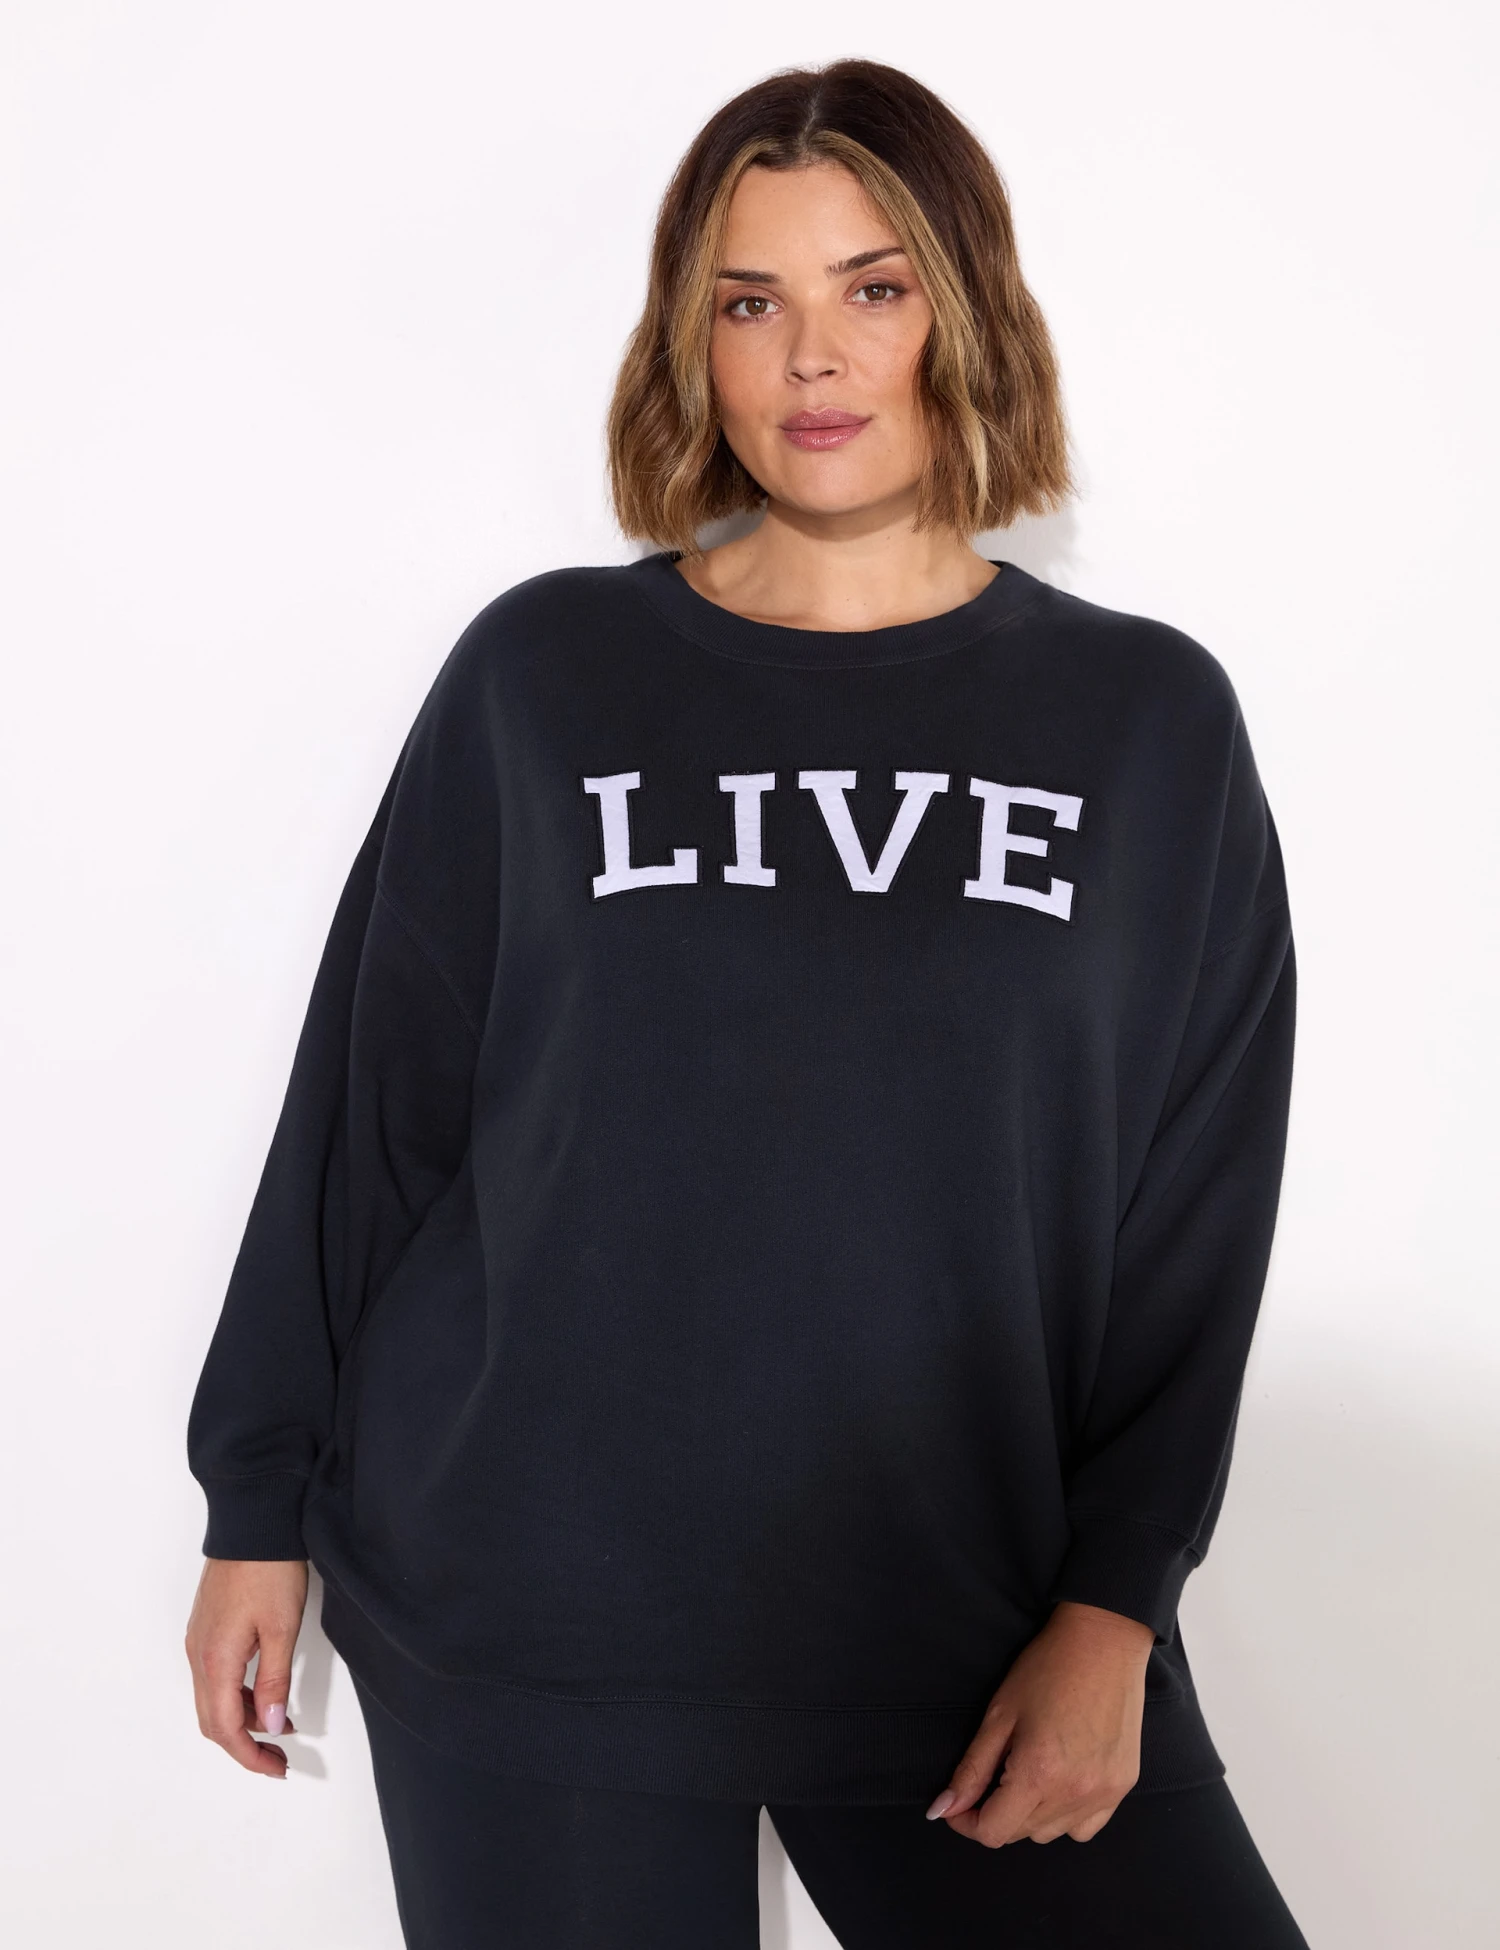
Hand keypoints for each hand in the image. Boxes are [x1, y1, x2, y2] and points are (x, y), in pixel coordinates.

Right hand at [185, 1557, 308, 1777]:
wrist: (253, 1522)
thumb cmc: (269, 1569)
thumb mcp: (282, 1628)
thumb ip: (275, 1680)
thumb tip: (273, 1725)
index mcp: (215, 1660)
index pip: (227, 1728)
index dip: (251, 1757)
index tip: (277, 1769)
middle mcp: (199, 1655)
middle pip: (213, 1721)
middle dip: (245, 1746)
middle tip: (279, 1758)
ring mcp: (199, 1641)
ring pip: (214, 1700)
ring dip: (243, 1720)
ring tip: (281, 1723)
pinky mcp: (206, 1628)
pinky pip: (215, 1677)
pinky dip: (238, 1695)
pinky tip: (265, 1692)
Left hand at [926, 1600, 1153, 1845]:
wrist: (1104, 1641)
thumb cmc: (1047, 1668)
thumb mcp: (999, 1715)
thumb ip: (971, 1769)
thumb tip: (942, 1810)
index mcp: (1038, 1774)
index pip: (993, 1832)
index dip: (966, 1822)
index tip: (958, 1804)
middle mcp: (1074, 1794)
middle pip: (1020, 1835)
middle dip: (996, 1814)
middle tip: (993, 1775)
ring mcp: (1104, 1795)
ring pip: (1052, 1834)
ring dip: (1030, 1816)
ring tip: (1028, 1772)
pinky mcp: (1123, 1787)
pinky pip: (1085, 1827)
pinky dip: (1065, 1816)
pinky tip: (1060, 1782)